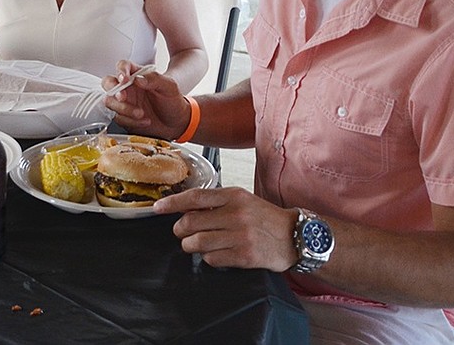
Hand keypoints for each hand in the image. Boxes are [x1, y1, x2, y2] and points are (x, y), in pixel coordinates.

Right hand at [103, 60, 189, 140]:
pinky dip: (130, 121)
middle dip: (114, 90)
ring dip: (123, 108)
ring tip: (141, 113)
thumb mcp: (169, 86)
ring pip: (110, 101)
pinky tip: (144, 121)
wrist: (177, 122)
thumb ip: (154, 79)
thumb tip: (138, 79)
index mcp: (137, 76)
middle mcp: (128, 87)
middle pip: (108, 83)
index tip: (125, 79)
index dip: (121, 71)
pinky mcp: (123, 116)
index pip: (123, 66)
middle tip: (124, 97)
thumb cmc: (173, 101)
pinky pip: (118, 118)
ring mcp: (124, 102)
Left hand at [153, 187, 298, 271]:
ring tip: (197, 244)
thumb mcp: (243, 200)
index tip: (158, 208)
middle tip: (182, 233)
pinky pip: (211, 259)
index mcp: (233, 196)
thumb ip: (217, 202)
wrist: (295, 236)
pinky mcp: (244, 256)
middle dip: (180, 230)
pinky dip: (208, 258)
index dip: (172, 203)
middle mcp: (236, 214)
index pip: (195, 197)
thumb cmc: (265, 218)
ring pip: (197, 243)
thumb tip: (185, 208)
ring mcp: (240, 236)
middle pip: (190, 223)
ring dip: (191, 246)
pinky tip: (216, 254)